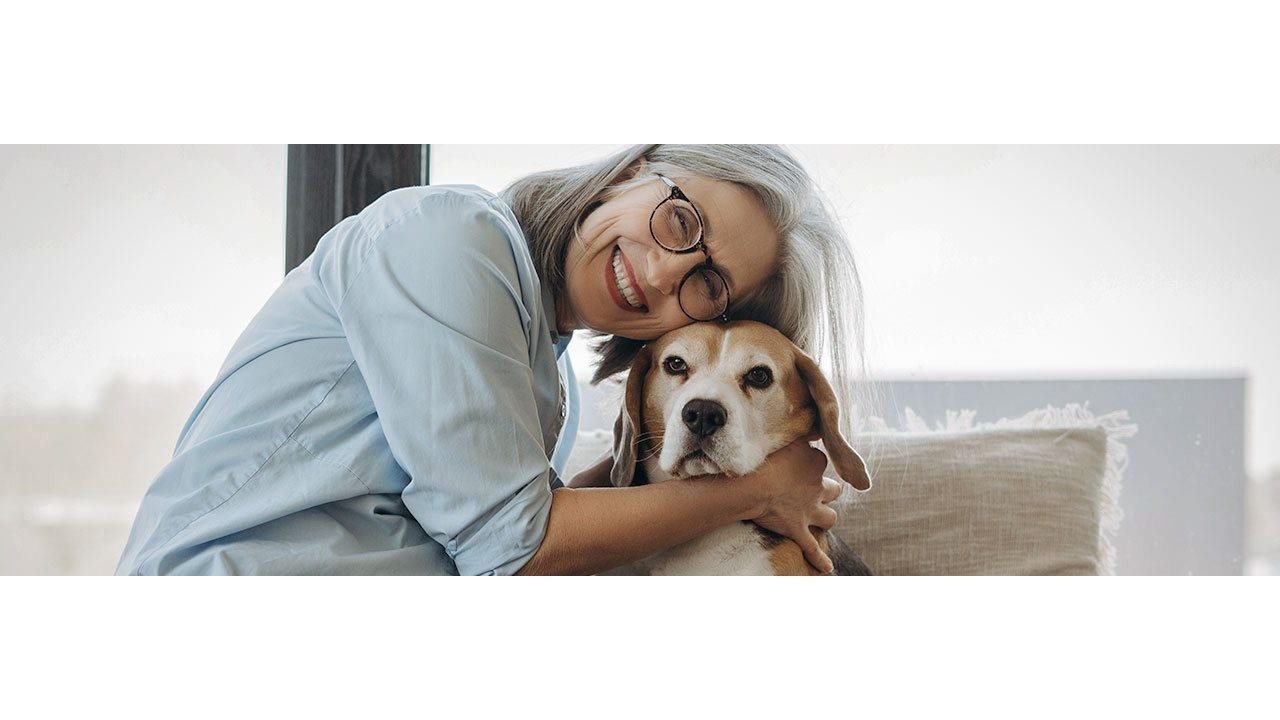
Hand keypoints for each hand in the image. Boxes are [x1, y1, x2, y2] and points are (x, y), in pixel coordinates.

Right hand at [743, 439, 843, 572]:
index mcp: (814, 462)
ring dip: (826, 517)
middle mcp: (817, 488)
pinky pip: (812, 548)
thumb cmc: (764, 458)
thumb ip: (801, 430)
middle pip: (833, 490)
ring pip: (830, 517)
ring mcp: (809, 511)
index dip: (810, 462)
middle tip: (816, 489)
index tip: (799, 461)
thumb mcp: (785, 436)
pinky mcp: (799, 530)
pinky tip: (827, 568)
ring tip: (822, 518)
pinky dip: (820, 559)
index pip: (820, 460)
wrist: (754, 485)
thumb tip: (814, 424)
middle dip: (828, 490)